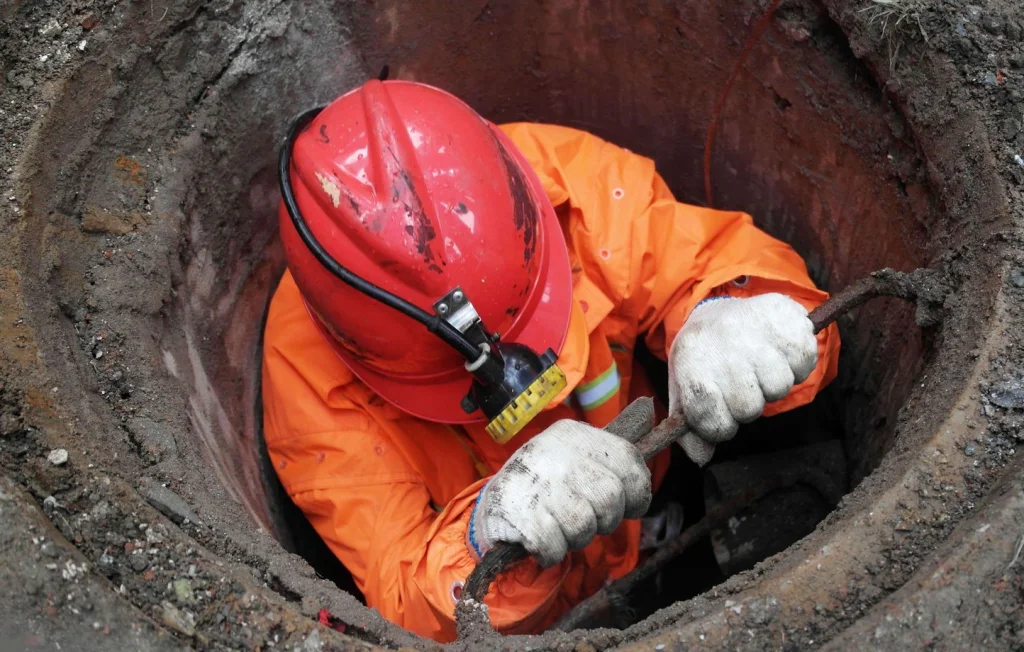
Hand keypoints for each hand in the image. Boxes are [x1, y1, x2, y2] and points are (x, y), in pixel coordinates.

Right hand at [469, 412, 652, 566]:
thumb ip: (611, 451)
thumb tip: (649, 409)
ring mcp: (534, 479)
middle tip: (582, 520)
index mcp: (572, 434)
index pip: (628, 459)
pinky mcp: (516, 510)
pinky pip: (554, 546)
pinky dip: (550, 553)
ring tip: (557, 527)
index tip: (630, 507)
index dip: (637, 492)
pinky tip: (539, 540)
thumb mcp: (576, 459)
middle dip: (603, 520)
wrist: (493, 509)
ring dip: (574, 538)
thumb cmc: (546, 487)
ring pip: (584, 525)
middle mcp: (553, 450)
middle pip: (610, 497)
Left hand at [669, 293, 816, 465]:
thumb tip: (702, 458)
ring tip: (759, 367)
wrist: (717, 309)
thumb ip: (692, 427)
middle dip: (747, 405)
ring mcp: (753, 327)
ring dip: (772, 385)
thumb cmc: (704, 358)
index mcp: (692, 361)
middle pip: (749, 408)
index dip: (720, 427)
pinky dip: (797, 365)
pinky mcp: (785, 315)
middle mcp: (722, 342)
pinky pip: (805, 362)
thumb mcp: (685, 389)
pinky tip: (779, 354)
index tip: (721, 416)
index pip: (711, 419)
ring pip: (779, 387)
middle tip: (742, 385)